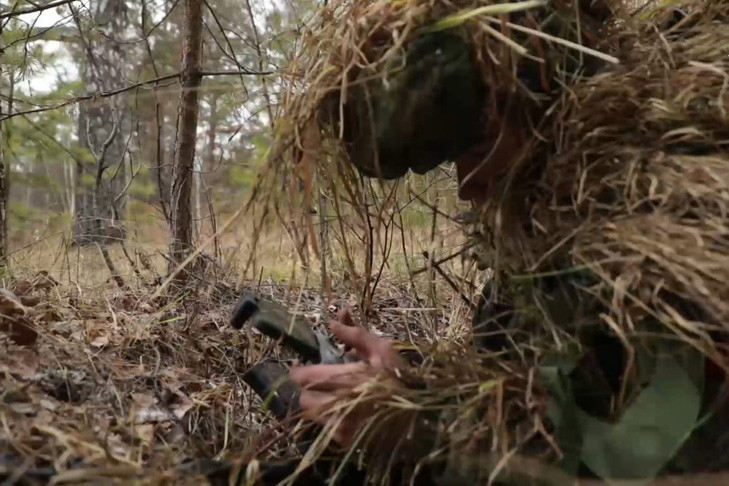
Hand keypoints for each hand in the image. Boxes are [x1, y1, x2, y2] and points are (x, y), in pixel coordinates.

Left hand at [289, 308, 403, 446]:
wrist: (418, 416)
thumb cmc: (399, 379)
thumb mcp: (382, 350)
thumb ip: (355, 335)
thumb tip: (333, 320)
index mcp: (347, 380)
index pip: (304, 377)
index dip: (297, 370)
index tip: (300, 364)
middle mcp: (339, 406)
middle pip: (303, 398)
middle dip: (306, 388)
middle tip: (314, 379)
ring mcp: (341, 426)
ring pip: (311, 414)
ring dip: (314, 402)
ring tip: (326, 394)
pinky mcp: (345, 440)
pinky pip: (323, 428)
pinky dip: (325, 417)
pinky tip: (338, 410)